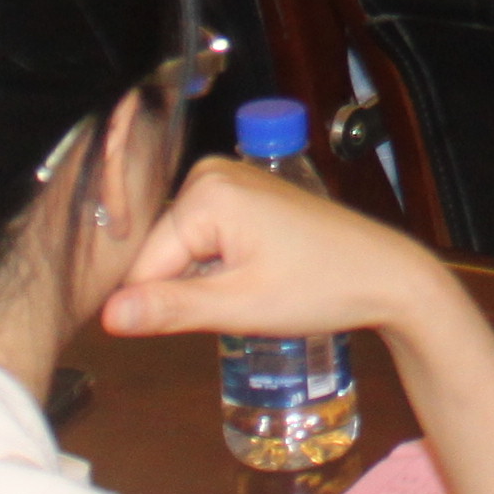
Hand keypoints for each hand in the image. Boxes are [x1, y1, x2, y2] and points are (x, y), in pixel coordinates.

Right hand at [106, 154, 447, 347]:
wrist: (385, 275)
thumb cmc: (321, 286)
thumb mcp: (239, 305)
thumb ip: (168, 308)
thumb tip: (108, 316)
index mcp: (206, 191)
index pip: (142, 264)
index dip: (159, 306)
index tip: (202, 320)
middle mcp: (210, 173)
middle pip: (160, 253)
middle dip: (185, 290)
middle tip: (236, 303)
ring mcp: (228, 180)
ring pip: (180, 251)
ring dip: (202, 282)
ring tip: (250, 289)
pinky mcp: (243, 195)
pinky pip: (203, 240)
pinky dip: (217, 269)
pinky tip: (253, 277)